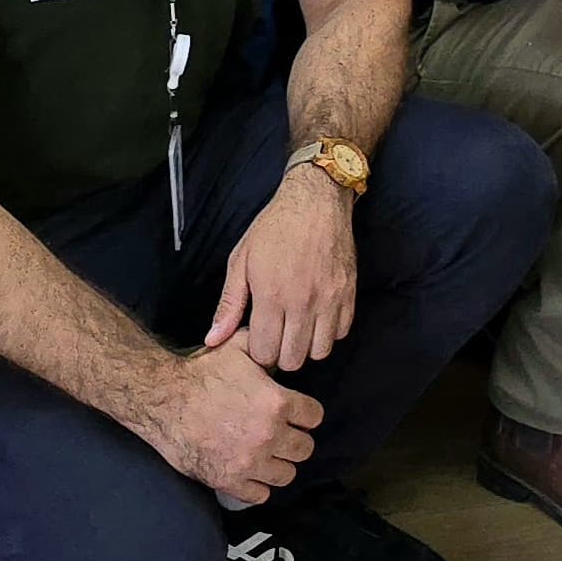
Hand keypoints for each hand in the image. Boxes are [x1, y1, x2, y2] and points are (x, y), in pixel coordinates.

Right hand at [145, 336, 321, 503]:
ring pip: (286, 475)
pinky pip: (260, 495)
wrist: (162, 400)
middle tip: (282, 434)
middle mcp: (269, 436)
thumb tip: (282, 354)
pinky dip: (258, 486)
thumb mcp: (239, 348)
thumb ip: (267, 350)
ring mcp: (249, 462)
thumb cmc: (200, 373)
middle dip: (296, 440)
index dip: (306, 413)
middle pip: (305, 449)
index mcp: (278, 403)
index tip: (296, 413)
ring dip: (279, 464)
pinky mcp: (228, 481)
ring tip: (268, 455)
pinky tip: (251, 473)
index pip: (315, 417)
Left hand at [204, 167, 358, 372]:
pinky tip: (317, 316)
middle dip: (281, 354)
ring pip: (320, 352)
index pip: (265, 353)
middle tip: (277, 335)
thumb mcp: (241, 261)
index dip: (258, 352)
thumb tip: (213, 340)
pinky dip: (328, 332)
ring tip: (298, 329)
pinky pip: (341, 332)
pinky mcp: (349, 293)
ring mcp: (330, 299)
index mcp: (272, 296)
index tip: (258, 338)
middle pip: (293, 360)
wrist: (316, 201)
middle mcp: (303, 303)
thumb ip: (229, 304)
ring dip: (306, 346)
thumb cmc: (274, 228)